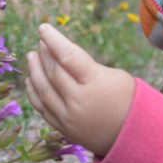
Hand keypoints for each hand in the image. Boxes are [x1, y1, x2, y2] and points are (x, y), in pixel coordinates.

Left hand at [25, 23, 134, 155]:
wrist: (132, 134)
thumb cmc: (126, 98)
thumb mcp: (114, 75)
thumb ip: (85, 66)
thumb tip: (58, 55)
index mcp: (95, 82)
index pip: (68, 55)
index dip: (53, 39)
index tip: (43, 28)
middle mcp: (79, 100)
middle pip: (54, 72)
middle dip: (45, 54)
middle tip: (41, 43)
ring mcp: (69, 117)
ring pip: (44, 90)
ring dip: (34, 71)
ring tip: (31, 56)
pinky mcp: (64, 128)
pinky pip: (42, 109)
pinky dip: (33, 93)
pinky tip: (31, 80)